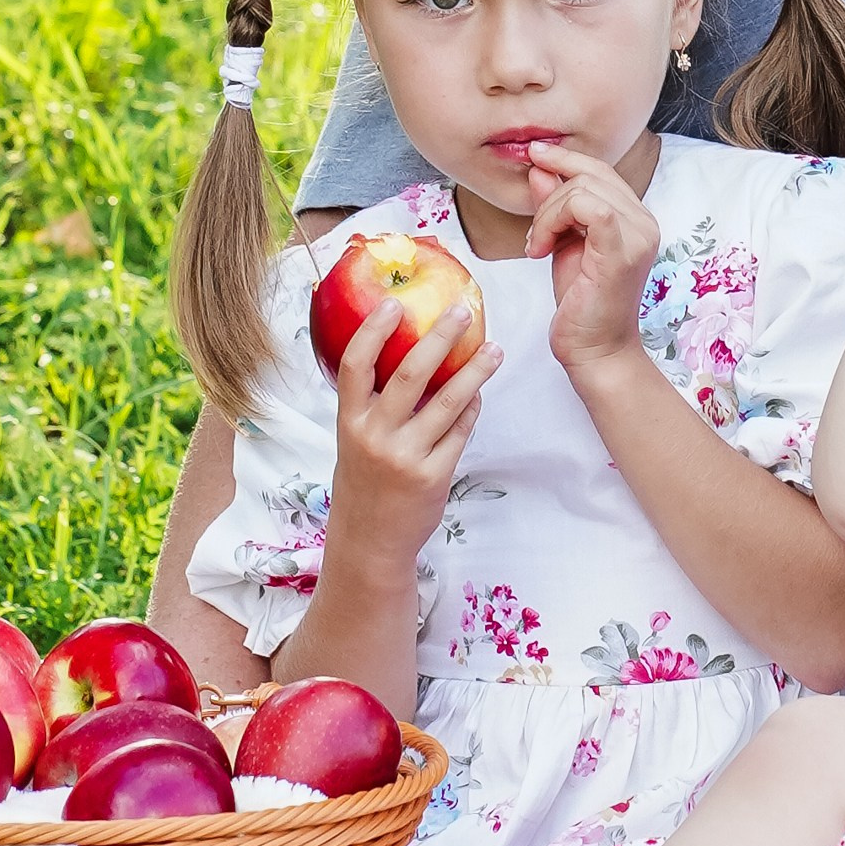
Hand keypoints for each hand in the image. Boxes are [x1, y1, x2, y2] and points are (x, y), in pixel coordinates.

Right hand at [327, 291, 497, 559]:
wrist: (370, 542)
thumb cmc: (364, 482)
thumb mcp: (354, 441)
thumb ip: (373, 405)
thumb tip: (408, 353)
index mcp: (349, 422)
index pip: (355, 365)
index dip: (373, 330)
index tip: (394, 302)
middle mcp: (375, 436)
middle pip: (410, 373)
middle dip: (440, 337)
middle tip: (462, 311)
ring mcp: (406, 457)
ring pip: (448, 401)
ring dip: (475, 371)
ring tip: (495, 349)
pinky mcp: (434, 476)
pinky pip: (461, 431)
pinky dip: (473, 409)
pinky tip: (479, 395)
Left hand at [529, 145, 661, 384]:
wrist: (594, 350)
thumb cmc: (581, 303)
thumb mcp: (563, 243)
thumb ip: (555, 205)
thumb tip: (540, 168)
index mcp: (635, 217)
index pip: (600, 170)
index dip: (566, 158)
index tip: (535, 154)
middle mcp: (645, 221)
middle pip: (590, 175)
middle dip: (549, 198)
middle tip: (535, 236)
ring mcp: (639, 234)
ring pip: (583, 188)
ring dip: (546, 214)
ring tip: (538, 246)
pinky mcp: (623, 250)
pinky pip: (587, 207)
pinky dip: (554, 220)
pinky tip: (542, 248)